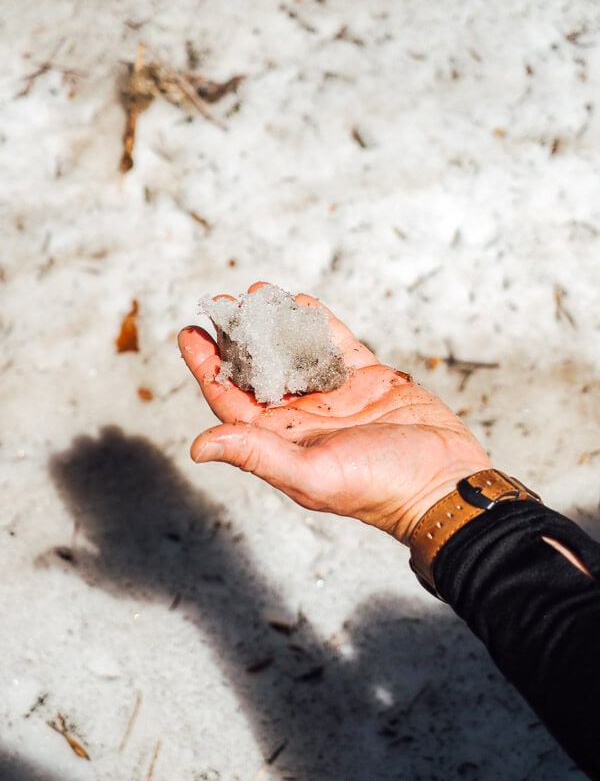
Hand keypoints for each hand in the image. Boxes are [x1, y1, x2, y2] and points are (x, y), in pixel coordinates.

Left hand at [178, 284, 490, 544]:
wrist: (445, 483)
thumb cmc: (381, 488)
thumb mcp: (313, 474)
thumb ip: (257, 455)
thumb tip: (198, 447)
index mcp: (282, 441)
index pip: (231, 399)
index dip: (207, 366)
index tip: (190, 332)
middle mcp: (304, 418)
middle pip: (259, 371)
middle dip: (239, 337)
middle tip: (225, 303)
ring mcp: (338, 398)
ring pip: (297, 353)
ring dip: (276, 325)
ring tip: (259, 292)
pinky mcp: (371, 382)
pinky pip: (338, 346)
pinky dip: (320, 324)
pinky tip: (302, 302)